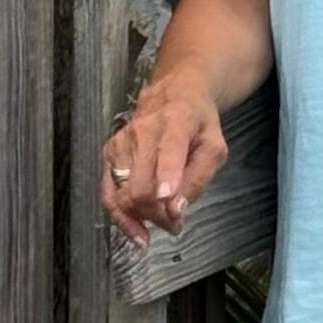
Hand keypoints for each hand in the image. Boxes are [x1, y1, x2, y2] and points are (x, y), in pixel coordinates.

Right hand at [100, 74, 228, 239]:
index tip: (170, 206)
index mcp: (176, 122)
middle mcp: (143, 131)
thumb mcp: (214, 148)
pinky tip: (136, 227)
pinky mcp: (108, 153)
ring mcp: (121, 142)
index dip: (167, 179)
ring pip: (122, 196)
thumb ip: (198, 178)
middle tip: (176, 224)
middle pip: (140, 187)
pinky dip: (121, 217)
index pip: (168, 152)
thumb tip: (175, 209)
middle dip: (158, 215)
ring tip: (162, 223)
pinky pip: (108, 194)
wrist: (173, 95)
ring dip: (142, 218)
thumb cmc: (198, 124)